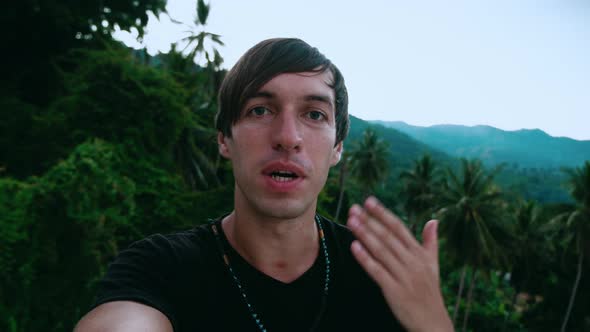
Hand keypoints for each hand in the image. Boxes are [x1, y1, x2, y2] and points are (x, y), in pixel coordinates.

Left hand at [347, 196, 452, 331]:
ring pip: (381, 251)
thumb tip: (433, 221)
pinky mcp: (394, 290)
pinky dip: (365, 258)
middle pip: (387, 237)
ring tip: (351, 222)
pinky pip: (377, 271)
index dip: (383, 214)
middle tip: (353, 208)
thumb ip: (430, 242)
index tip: (369, 201)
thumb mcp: (433, 265)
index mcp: (420, 254)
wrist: (433, 323)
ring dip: (365, 234)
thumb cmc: (430, 293)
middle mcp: (412, 262)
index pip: (399, 228)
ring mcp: (403, 276)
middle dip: (369, 221)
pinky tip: (354, 247)